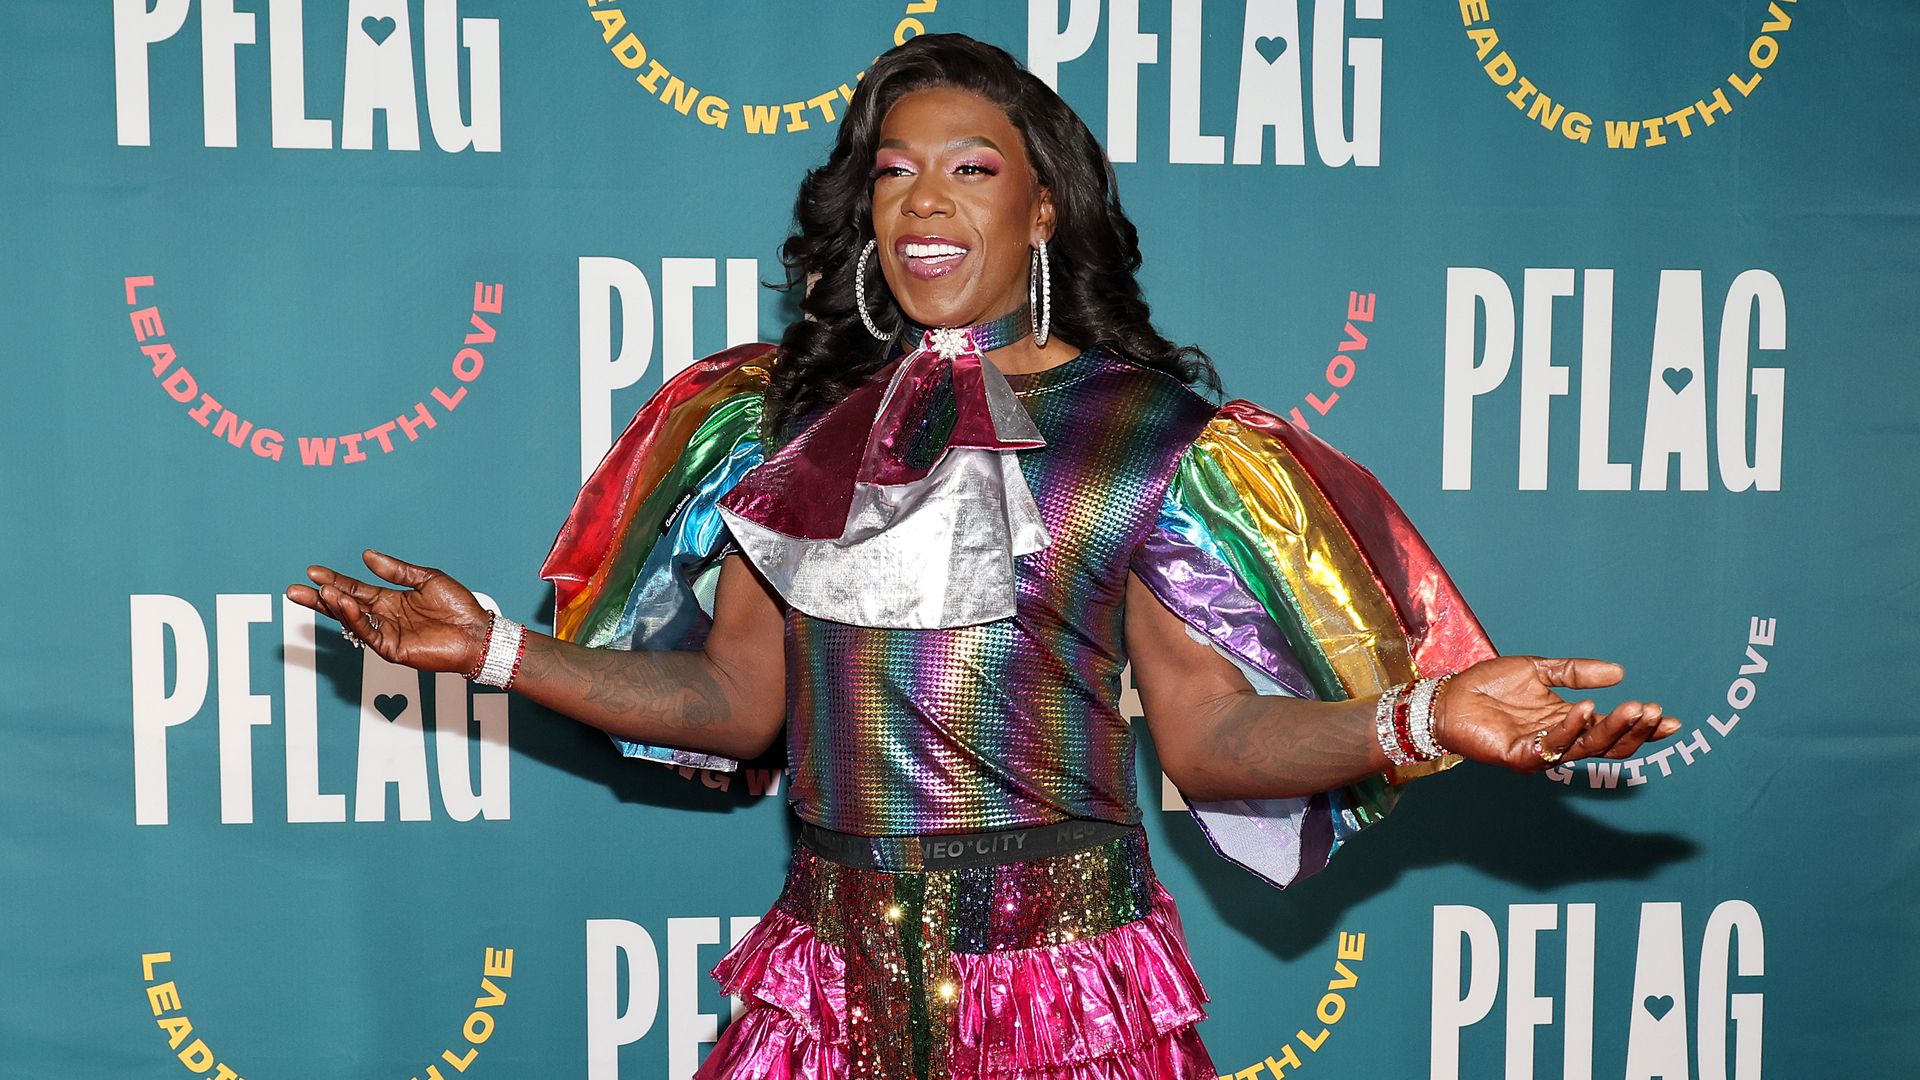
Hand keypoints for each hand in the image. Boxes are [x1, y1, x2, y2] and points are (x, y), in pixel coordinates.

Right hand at [285, 549, 491, 674]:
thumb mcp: (426, 579)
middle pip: (345, 606)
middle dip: (320, 599)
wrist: (478, 631)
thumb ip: (395, 570)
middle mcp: (385, 617)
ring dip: (336, 606)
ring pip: (354, 620)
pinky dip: (356, 620)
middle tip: (294, 590)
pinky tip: (346, 605)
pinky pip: (369, 634)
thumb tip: (366, 555)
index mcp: (391, 600)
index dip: (334, 580)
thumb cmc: (458, 606)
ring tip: (321, 592)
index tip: (312, 572)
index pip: (355, 589)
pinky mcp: (393, 649)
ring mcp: (387, 634)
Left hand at [1432, 656, 1681, 771]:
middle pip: (1607, 744)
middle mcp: (1558, 739)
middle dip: (1635, 730)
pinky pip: (1552, 746)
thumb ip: (1576, 672)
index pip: (1612, 730)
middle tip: (1656, 712)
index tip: (1671, 720)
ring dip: (1613, 729)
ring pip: (1587, 748)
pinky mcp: (1520, 757)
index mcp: (1566, 721)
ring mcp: (1541, 751)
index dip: (1642, 727)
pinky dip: (1572, 728)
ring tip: (1636, 708)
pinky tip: (1586, 708)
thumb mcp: (1539, 670)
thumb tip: (1621, 672)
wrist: (1447, 695)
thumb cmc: (1487, 684)